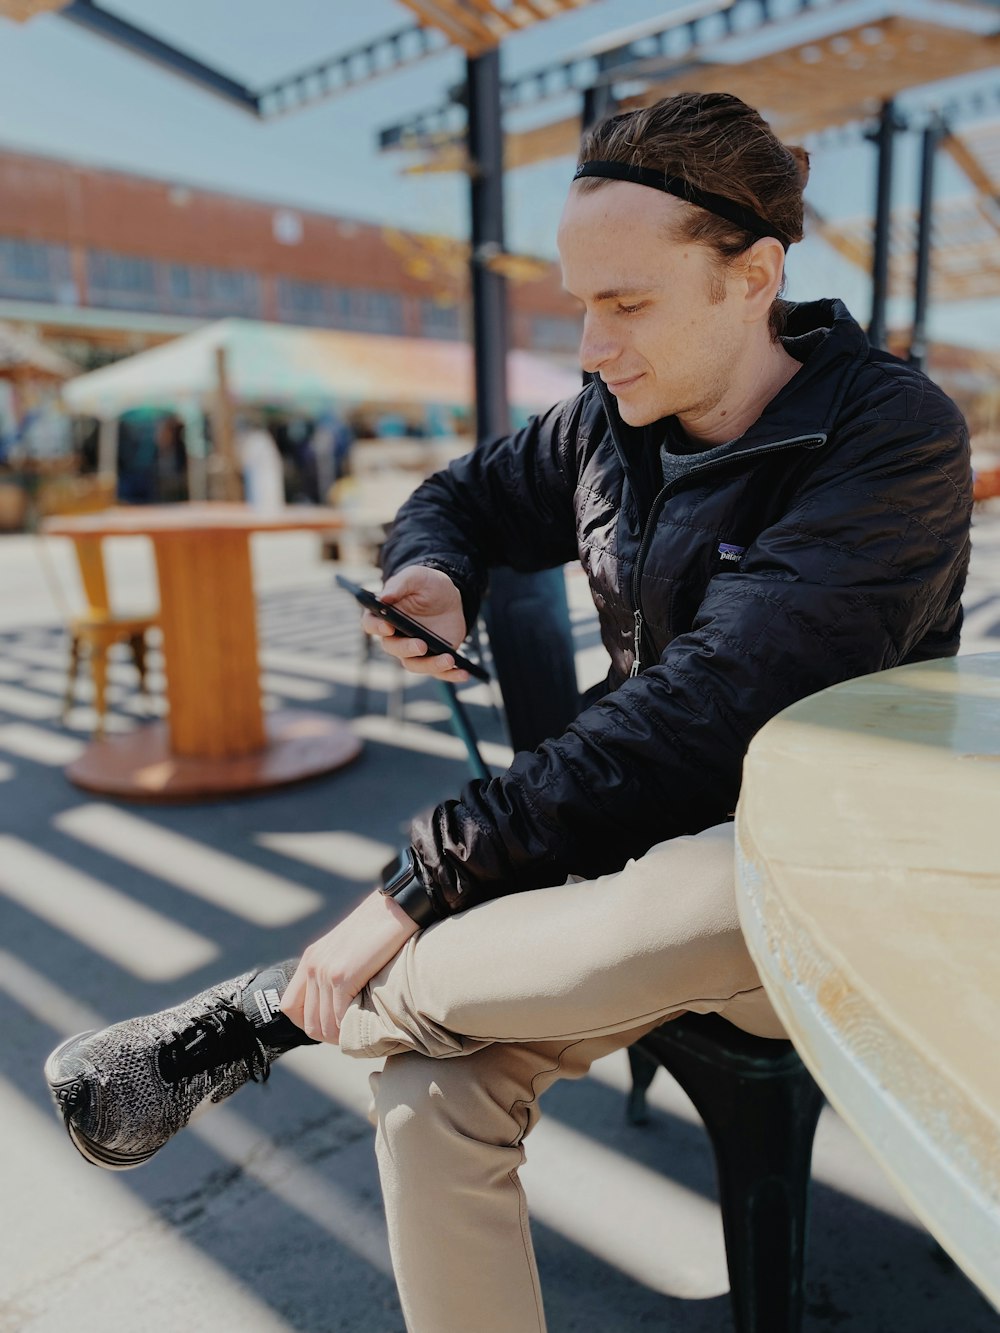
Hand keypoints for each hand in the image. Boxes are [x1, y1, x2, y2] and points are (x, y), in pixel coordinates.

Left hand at [280, 891, 418, 1043]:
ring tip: (360, 1032)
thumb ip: (338, 970)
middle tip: (351, 1034)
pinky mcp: (342, 976)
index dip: (307, 1023)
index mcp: (310, 959)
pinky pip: (339, 1017)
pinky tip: (366, 1023)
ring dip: (341, 1035)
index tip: (330, 1025)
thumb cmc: (381, 928)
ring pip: (323, 1025)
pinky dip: (350, 1028)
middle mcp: (313, 965)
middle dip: (328, 1035)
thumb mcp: (348, 948)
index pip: (288, 1006)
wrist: (397, 906)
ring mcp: (325, 971)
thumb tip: (343, 1001)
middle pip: (307, 1022)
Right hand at [362, 565, 468, 683]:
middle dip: (406, 649)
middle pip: (393, 648)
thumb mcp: (416, 577)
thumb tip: (384, 597)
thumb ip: (400, 584)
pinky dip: (450, 675)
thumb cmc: (427, 584)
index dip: (376, 628)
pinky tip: (464, 673)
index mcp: (384, 615)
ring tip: (449, 659)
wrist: (450, 597)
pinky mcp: (432, 657)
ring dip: (431, 665)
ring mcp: (413, 649)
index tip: (388, 627)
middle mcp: (395, 636)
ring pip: (414, 664)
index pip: (371, 624)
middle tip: (422, 645)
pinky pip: (438, 672)